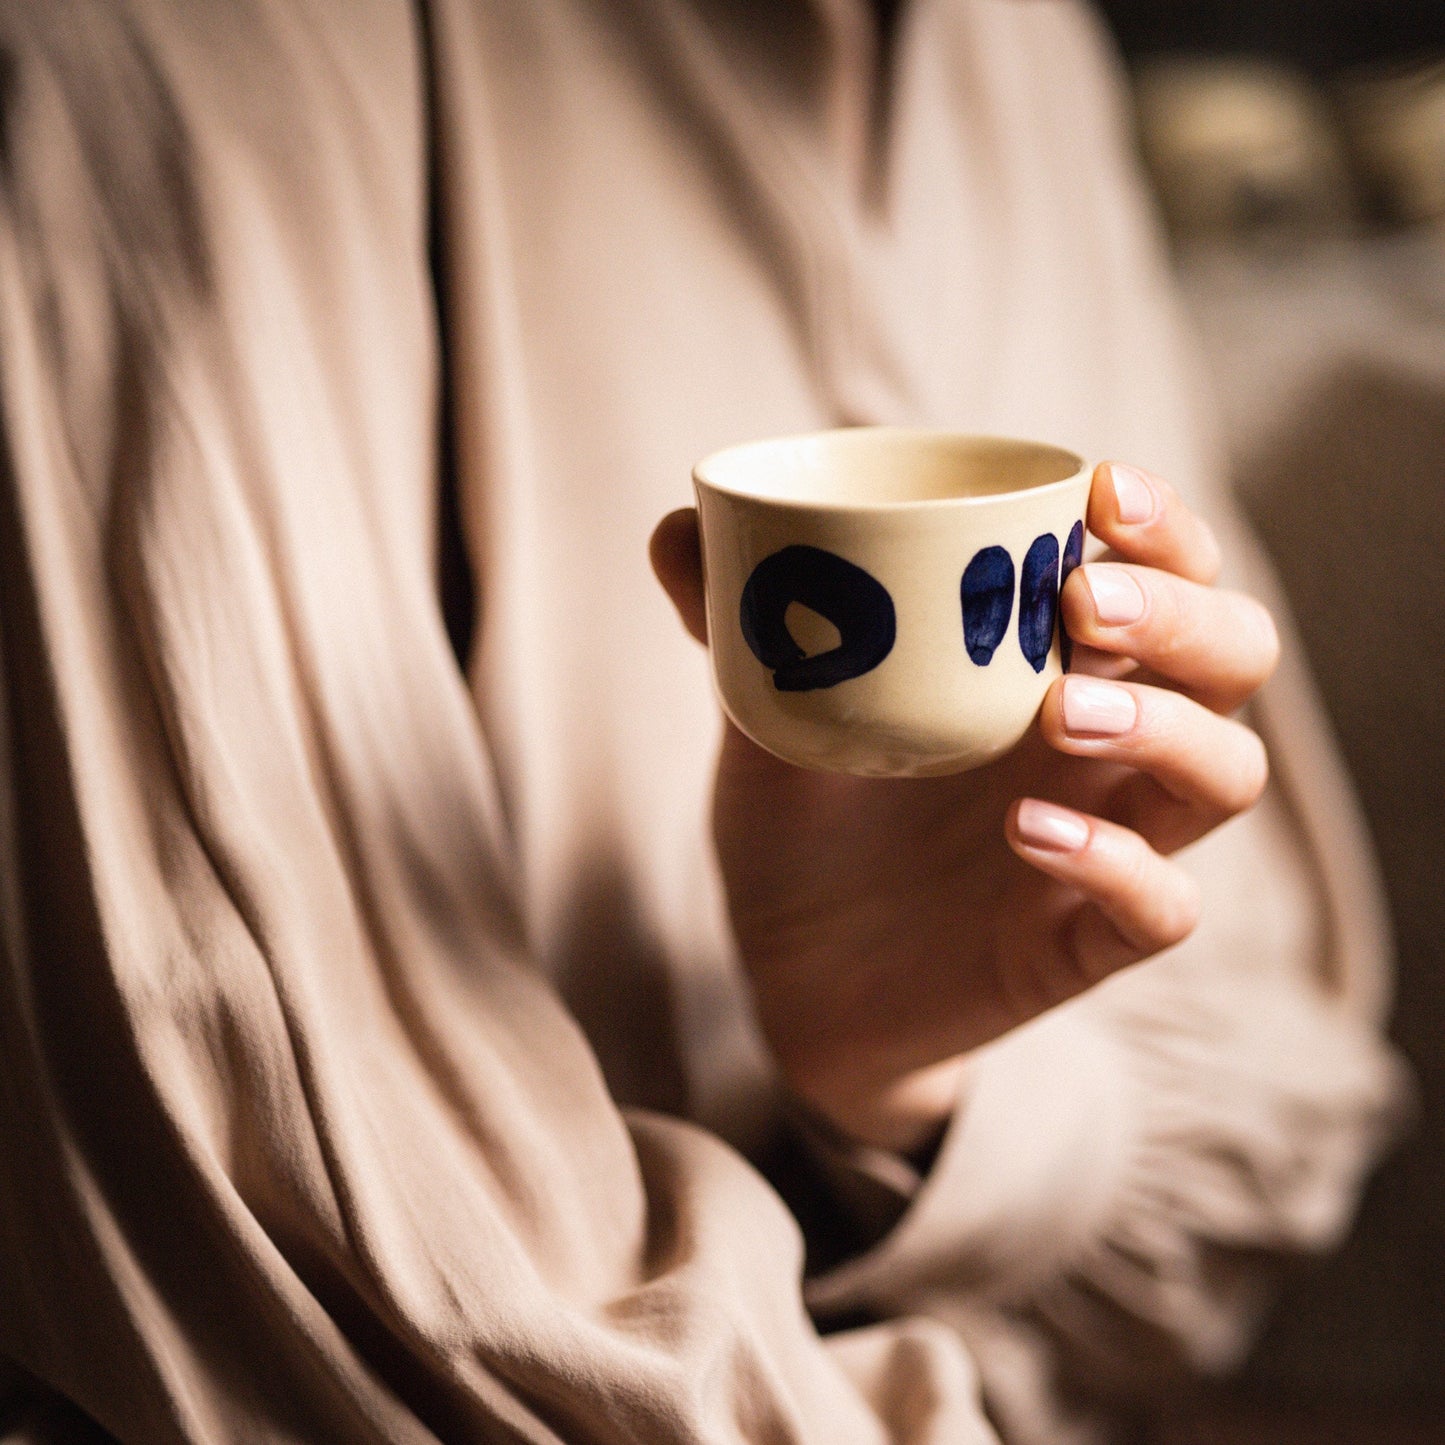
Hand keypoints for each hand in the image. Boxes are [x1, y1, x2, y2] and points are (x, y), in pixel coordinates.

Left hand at [650, 463, 1277, 1153]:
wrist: (791, 977)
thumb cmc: (804, 824)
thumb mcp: (770, 713)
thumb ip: (739, 623)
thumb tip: (674, 528)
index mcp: (1050, 664)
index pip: (1167, 573)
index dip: (1164, 526)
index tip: (1100, 490)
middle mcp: (1102, 745)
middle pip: (1233, 656)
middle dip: (1181, 612)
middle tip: (1081, 604)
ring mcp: (1108, 842)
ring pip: (1226, 774)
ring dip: (1165, 726)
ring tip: (1056, 712)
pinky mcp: (1084, 942)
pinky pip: (1164, 908)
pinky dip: (1116, 863)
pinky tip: (1028, 832)